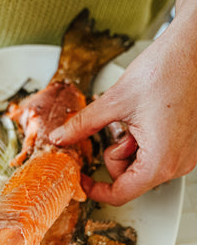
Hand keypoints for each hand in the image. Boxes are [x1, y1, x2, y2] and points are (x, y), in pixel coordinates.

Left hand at [50, 16, 196, 204]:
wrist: (192, 50)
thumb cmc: (166, 70)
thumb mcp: (114, 101)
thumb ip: (83, 125)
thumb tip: (60, 137)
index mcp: (160, 161)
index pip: (121, 194)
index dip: (95, 190)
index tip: (82, 181)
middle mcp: (177, 164)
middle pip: (130, 180)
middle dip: (116, 155)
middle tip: (122, 128)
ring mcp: (185, 156)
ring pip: (140, 167)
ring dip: (129, 147)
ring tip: (138, 120)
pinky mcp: (187, 146)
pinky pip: (155, 156)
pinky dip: (143, 142)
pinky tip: (148, 120)